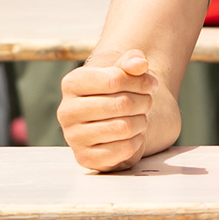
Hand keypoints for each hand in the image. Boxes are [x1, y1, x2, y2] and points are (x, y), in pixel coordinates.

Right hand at [57, 47, 171, 170]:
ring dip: (141, 122)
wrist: (109, 120)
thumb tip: (140, 64)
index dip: (140, 81)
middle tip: (147, 103)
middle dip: (143, 102)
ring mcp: (73, 137)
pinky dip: (136, 142)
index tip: (151, 84)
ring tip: (140, 118)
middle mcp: (66, 111)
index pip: (115, 79)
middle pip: (121, 104)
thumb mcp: (122, 71)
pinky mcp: (85, 158)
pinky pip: (123, 150)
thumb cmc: (116, 92)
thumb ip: (131, 62)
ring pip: (124, 128)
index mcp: (71, 83)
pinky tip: (133, 136)